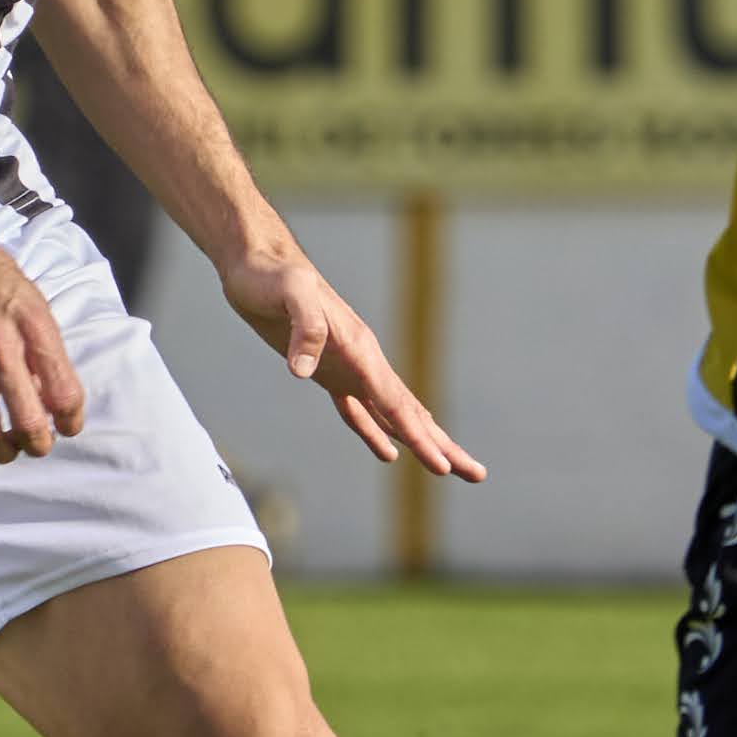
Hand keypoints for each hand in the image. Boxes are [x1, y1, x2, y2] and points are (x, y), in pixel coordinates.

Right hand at [0, 234, 84, 472]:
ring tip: (10, 449)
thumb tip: (56, 401)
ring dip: (3, 452)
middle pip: (27, 420)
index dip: (72, 420)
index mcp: (33, 327)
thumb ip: (46, 351)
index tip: (68, 426)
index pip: (64, 393)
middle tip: (40, 443)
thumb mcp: (35, 304)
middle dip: (39, 444)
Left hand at [219, 242, 484, 480]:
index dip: (421, 439)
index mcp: (362, 350)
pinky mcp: (326, 371)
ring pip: (392, 415)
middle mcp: (364, 362)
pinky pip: (358, 412)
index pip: (397, 404)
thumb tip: (301, 371)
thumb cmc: (272, 276)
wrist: (257, 262)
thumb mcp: (288, 294)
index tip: (445, 469)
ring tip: (449, 468)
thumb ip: (304, 328)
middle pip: (411, 414)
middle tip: (478, 474)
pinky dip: (375, 433)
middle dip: (444, 446)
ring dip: (421, 441)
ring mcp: (348, 368)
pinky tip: (389, 454)